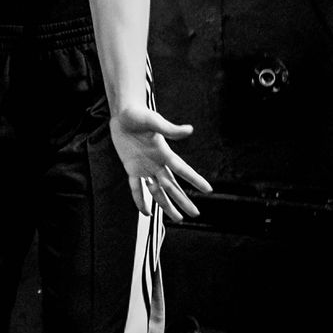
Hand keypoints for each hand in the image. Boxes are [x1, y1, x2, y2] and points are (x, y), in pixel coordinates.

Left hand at [109, 105, 211, 221]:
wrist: (124, 114)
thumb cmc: (139, 114)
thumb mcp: (154, 121)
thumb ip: (170, 129)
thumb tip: (189, 130)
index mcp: (165, 153)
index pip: (183, 170)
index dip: (195, 179)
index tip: (209, 190)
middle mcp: (158, 163)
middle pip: (172, 186)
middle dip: (184, 200)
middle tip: (196, 214)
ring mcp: (145, 167)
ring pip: (157, 191)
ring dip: (166, 205)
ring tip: (178, 218)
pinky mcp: (131, 168)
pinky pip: (136, 188)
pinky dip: (140, 200)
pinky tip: (146, 212)